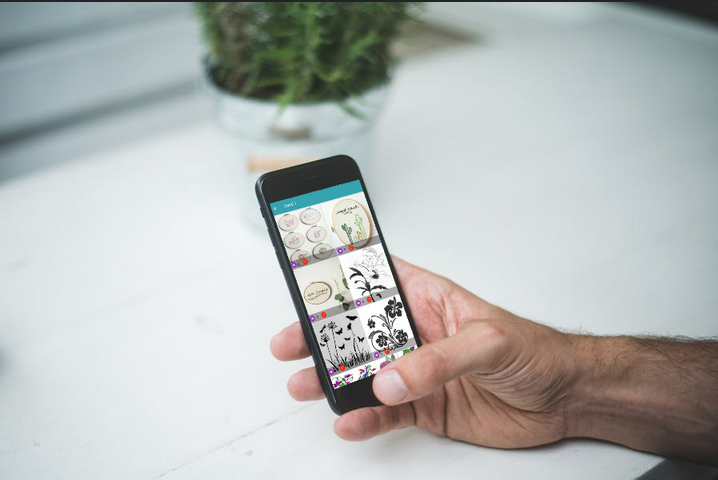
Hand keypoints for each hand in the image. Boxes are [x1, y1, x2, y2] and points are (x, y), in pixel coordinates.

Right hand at [270, 257, 580, 446]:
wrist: (563, 399)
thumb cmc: (534, 351)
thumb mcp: (487, 342)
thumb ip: (437, 360)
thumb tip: (390, 379)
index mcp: (428, 298)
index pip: (376, 280)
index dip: (341, 276)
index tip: (307, 279)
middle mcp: (416, 333)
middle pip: (358, 330)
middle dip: (322, 335)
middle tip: (290, 343)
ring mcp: (416, 372)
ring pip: (364, 374)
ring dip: (333, 380)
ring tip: (306, 385)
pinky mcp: (423, 406)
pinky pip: (385, 413)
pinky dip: (365, 419)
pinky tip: (350, 421)